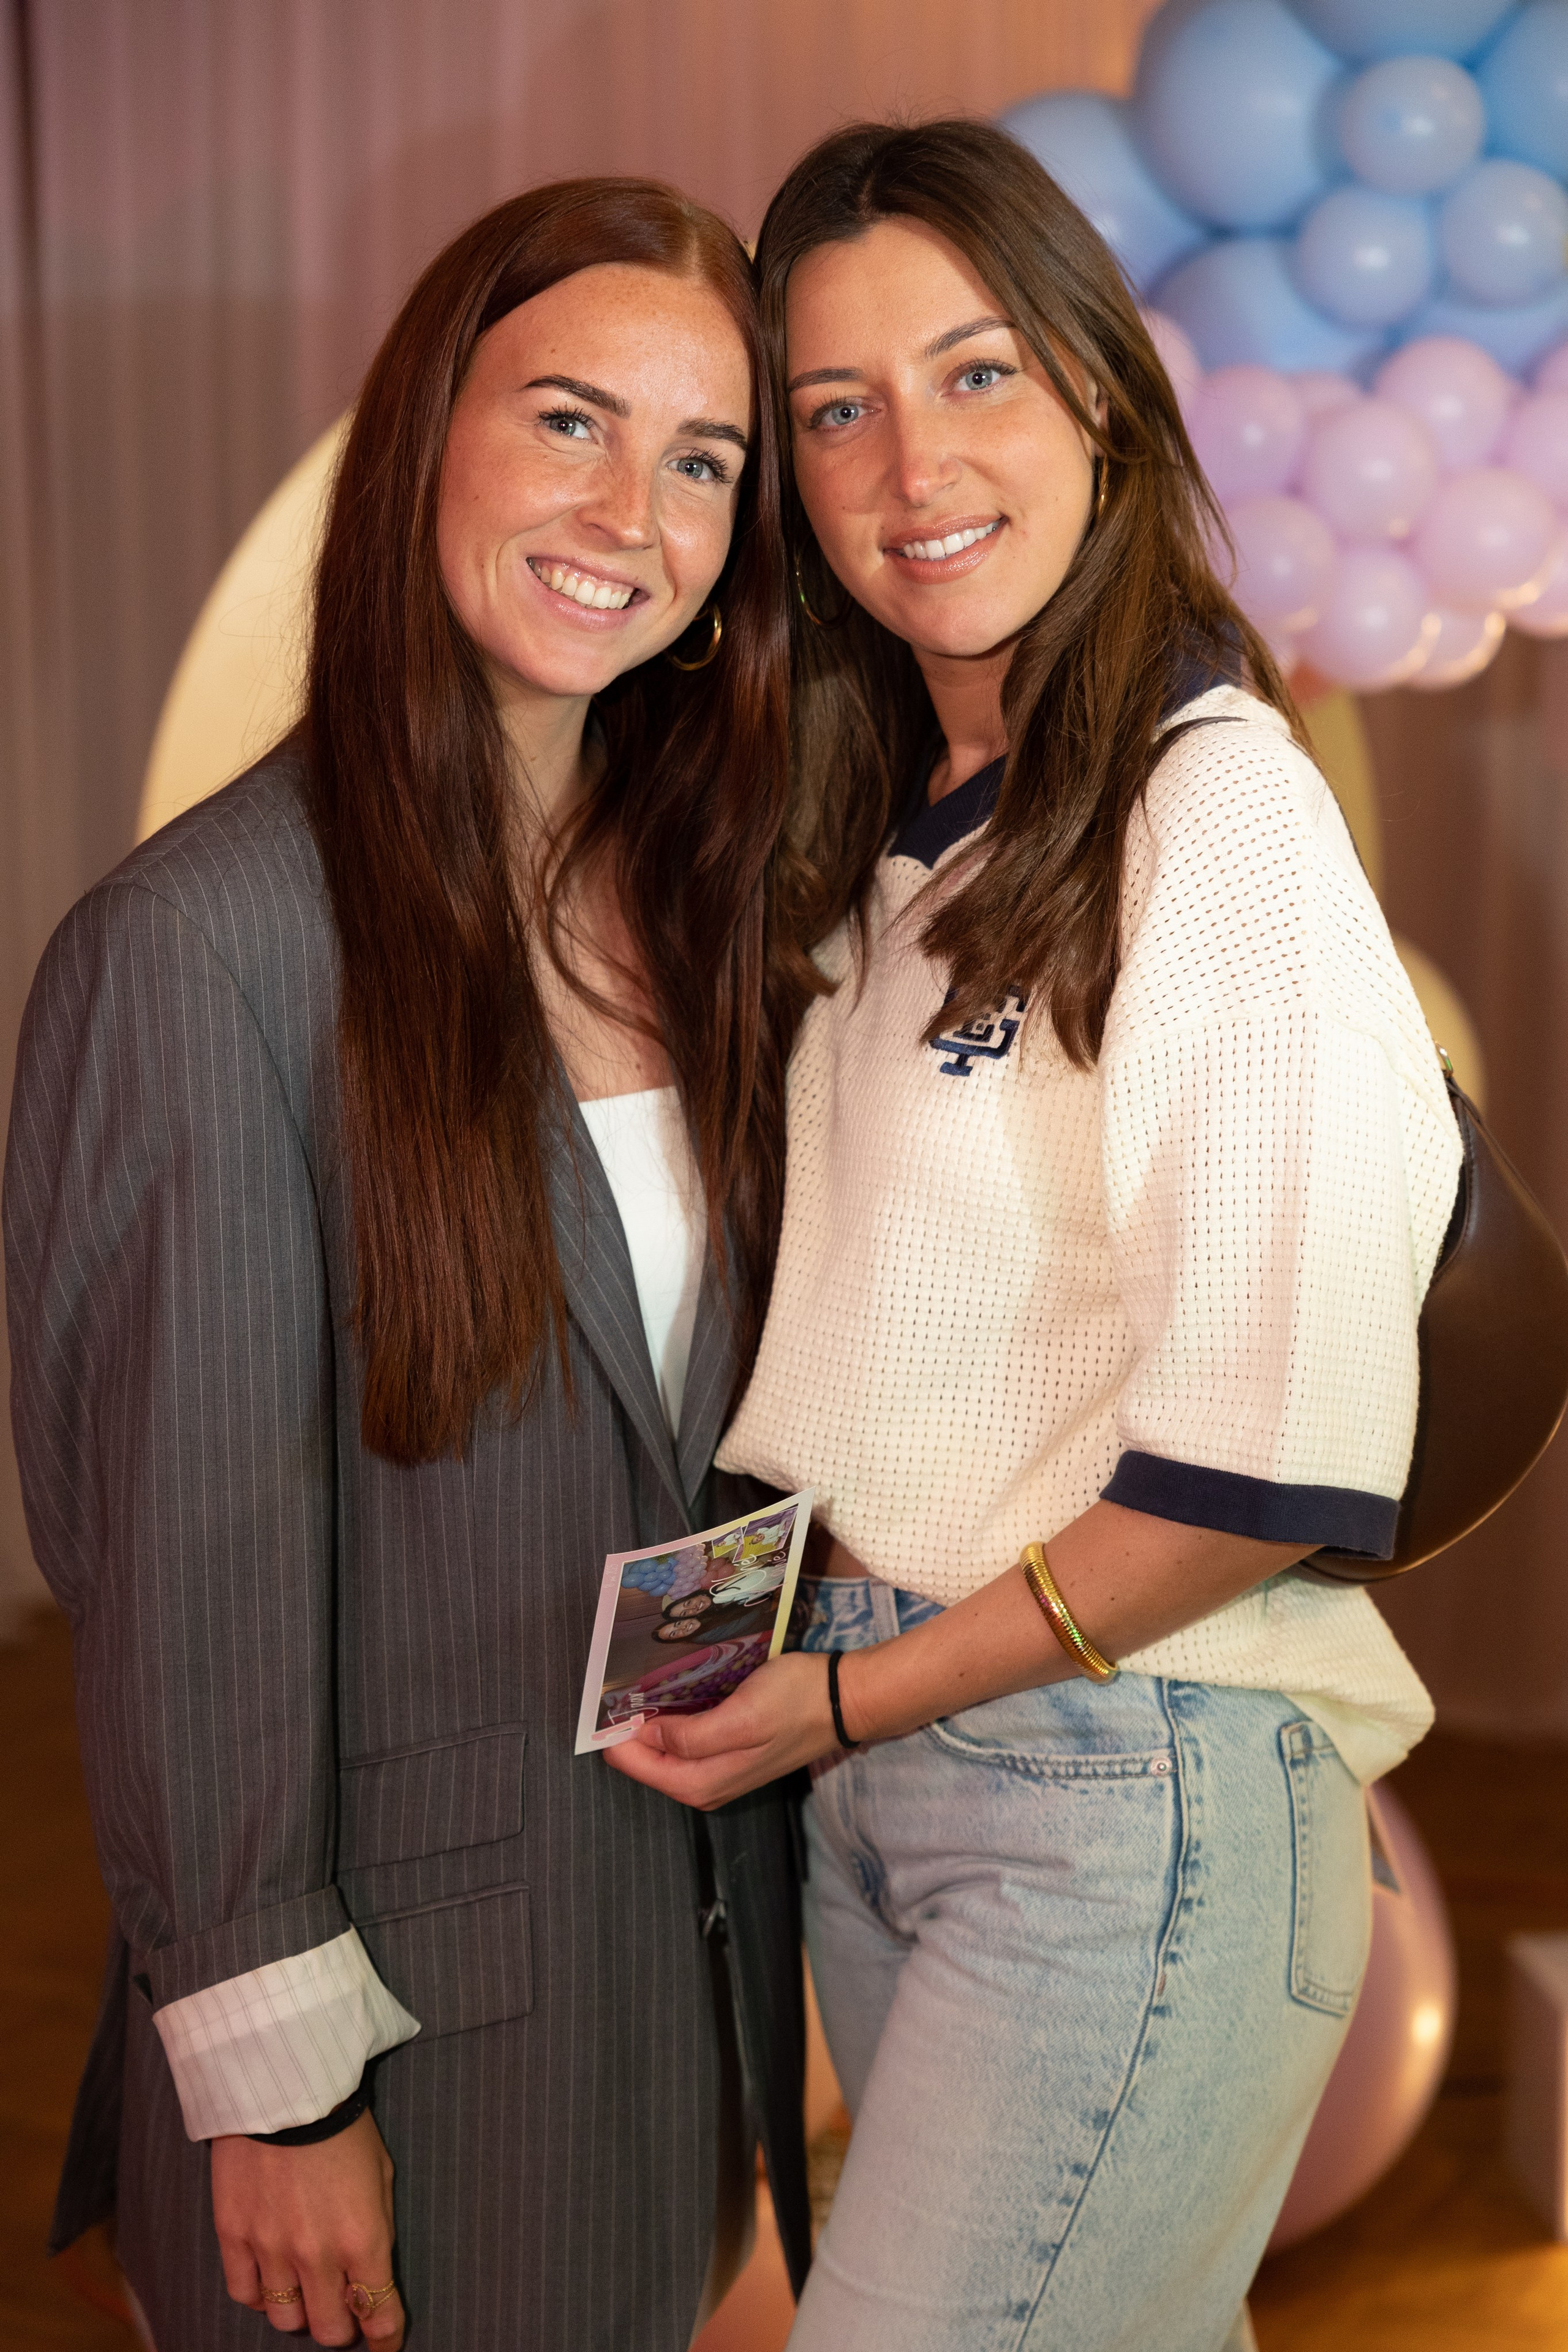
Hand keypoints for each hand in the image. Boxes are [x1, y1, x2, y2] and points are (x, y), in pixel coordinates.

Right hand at [211, 2109, 403, 2345]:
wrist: (286, 2087)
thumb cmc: (343, 2126)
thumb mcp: (381, 2175)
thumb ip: (377, 2233)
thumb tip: (370, 2277)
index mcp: (363, 2239)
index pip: (379, 2315)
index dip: (385, 2337)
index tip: (385, 2344)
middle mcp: (318, 2255)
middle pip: (327, 2331)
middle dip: (340, 2325)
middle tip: (341, 2307)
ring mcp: (272, 2249)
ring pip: (285, 2321)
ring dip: (299, 2309)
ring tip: (303, 2285)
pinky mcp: (234, 2236)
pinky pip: (245, 2295)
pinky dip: (259, 2295)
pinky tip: (269, 2275)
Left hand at [603, 1650, 838, 1808]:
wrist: (844, 1702)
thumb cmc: (796, 1703)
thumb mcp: (743, 1716)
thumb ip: (692, 1735)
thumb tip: (647, 1735)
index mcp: (703, 1782)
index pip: (639, 1766)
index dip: (615, 1737)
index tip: (601, 1701)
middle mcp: (706, 1785)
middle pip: (647, 1763)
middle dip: (626, 1731)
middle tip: (612, 1689)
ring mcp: (719, 1771)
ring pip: (665, 1754)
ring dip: (646, 1726)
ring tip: (631, 1690)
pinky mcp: (730, 1754)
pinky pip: (685, 1744)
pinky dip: (670, 1723)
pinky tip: (666, 1698)